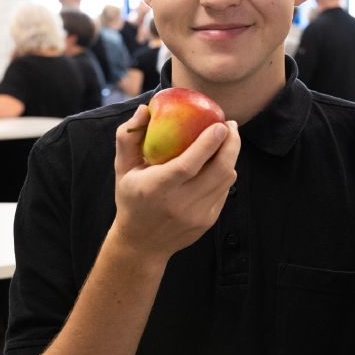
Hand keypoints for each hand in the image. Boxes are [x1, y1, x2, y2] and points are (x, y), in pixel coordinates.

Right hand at [110, 105, 239, 262]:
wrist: (142, 244)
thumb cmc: (131, 198)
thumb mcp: (122, 169)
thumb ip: (128, 137)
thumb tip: (144, 109)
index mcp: (156, 188)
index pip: (188, 165)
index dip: (208, 143)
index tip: (221, 124)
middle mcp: (180, 204)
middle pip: (219, 170)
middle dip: (232, 144)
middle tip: (230, 125)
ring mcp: (198, 215)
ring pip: (227, 180)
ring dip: (232, 156)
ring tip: (228, 139)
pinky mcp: (209, 221)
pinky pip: (224, 190)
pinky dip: (226, 172)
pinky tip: (220, 161)